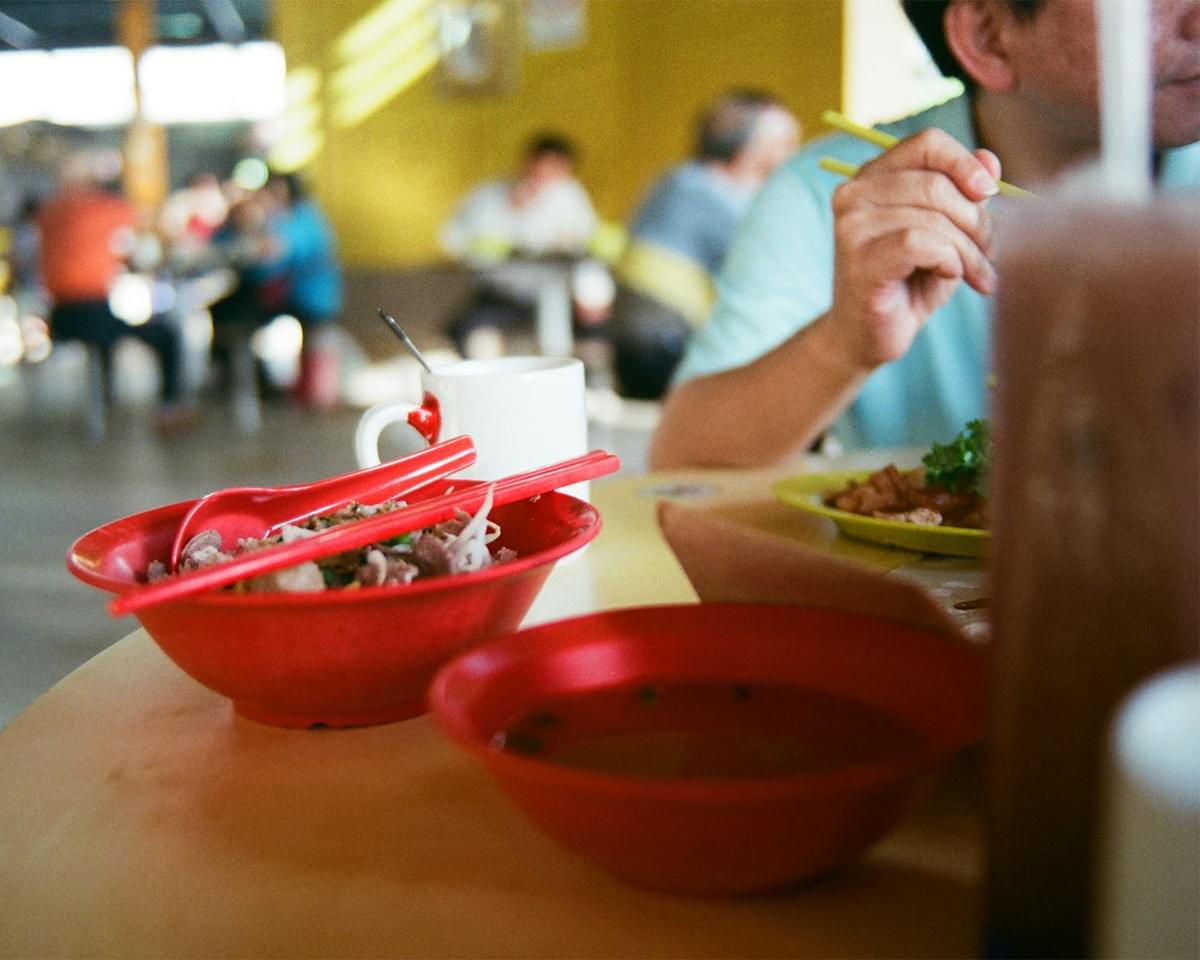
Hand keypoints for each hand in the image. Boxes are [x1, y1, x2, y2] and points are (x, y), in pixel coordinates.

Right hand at [826, 128, 999, 369]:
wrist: (865, 337)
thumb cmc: (906, 284)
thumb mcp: (945, 234)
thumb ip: (964, 197)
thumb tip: (991, 161)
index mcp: (873, 177)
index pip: (927, 144)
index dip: (966, 163)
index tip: (990, 194)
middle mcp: (854, 194)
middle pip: (937, 184)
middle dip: (976, 222)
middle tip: (990, 255)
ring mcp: (851, 227)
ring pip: (933, 218)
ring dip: (968, 250)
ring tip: (978, 275)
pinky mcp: (859, 260)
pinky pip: (919, 243)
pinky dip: (947, 259)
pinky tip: (948, 276)